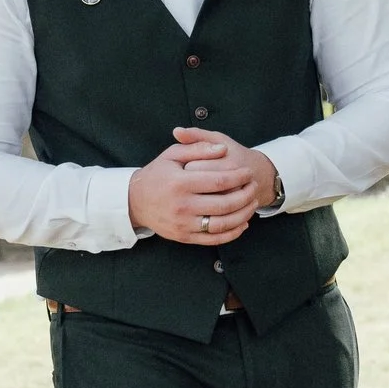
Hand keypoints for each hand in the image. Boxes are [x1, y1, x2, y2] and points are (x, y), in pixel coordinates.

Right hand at [128, 127, 277, 246]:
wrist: (134, 201)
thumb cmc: (156, 174)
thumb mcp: (172, 155)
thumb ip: (197, 148)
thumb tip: (223, 149)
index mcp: (180, 183)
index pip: (219, 181)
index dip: (239, 176)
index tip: (248, 172)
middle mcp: (182, 205)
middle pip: (224, 203)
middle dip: (245, 194)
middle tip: (254, 186)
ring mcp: (183, 224)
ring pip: (222, 223)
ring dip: (243, 214)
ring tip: (252, 204)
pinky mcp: (184, 237)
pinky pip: (213, 239)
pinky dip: (232, 233)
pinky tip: (242, 223)